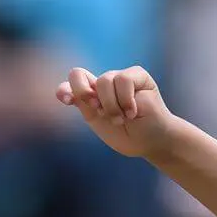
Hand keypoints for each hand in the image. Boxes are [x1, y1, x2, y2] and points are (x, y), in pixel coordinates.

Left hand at [55, 66, 180, 158]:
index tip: (68, 101)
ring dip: (112, 105)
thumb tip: (74, 91)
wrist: (151, 142)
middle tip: (100, 112)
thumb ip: (84, 105)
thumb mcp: (99, 122)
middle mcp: (102, 84)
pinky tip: (133, 112)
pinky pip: (124, 79)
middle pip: (79, 75)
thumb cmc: (127, 134)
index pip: (69, 84)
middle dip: (86, 95)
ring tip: (123, 119)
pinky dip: (126, 100)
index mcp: (90, 95)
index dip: (65, 89)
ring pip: (104, 80)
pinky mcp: (138, 75)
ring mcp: (119, 78)